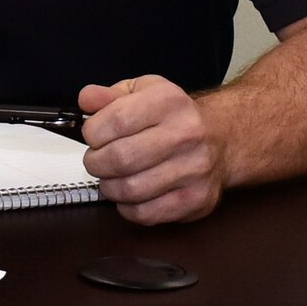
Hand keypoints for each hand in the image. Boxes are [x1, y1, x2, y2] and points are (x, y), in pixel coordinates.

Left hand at [78, 76, 228, 224]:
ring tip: (111, 177)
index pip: (115, 120)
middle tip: (97, 160)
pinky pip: (147, 214)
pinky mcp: (197, 199)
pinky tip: (129, 194)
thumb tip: (86, 101)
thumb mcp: (140, 91)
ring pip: (130, 189)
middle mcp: (187, 134)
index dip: (93, 132)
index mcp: (168, 102)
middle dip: (96, 162)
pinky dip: (127, 208)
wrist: (220, 138)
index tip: (93, 136)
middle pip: (120, 158)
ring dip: (109, 186)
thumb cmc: (172, 116)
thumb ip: (107, 95)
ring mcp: (195, 170)